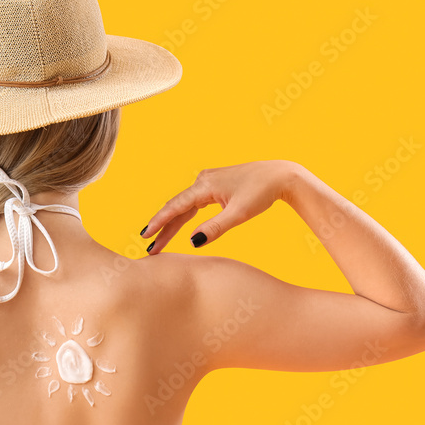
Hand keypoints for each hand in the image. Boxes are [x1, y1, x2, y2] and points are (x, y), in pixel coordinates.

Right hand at [140, 160, 302, 252]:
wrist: (279, 176)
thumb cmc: (262, 193)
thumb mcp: (239, 214)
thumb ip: (215, 228)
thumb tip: (192, 242)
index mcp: (205, 186)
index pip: (175, 207)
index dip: (159, 222)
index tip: (145, 236)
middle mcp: (202, 180)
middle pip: (176, 207)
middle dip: (162, 228)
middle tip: (150, 248)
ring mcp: (207, 181)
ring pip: (184, 206)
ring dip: (172, 223)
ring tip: (159, 241)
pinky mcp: (214, 185)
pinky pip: (193, 203)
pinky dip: (184, 216)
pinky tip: (177, 226)